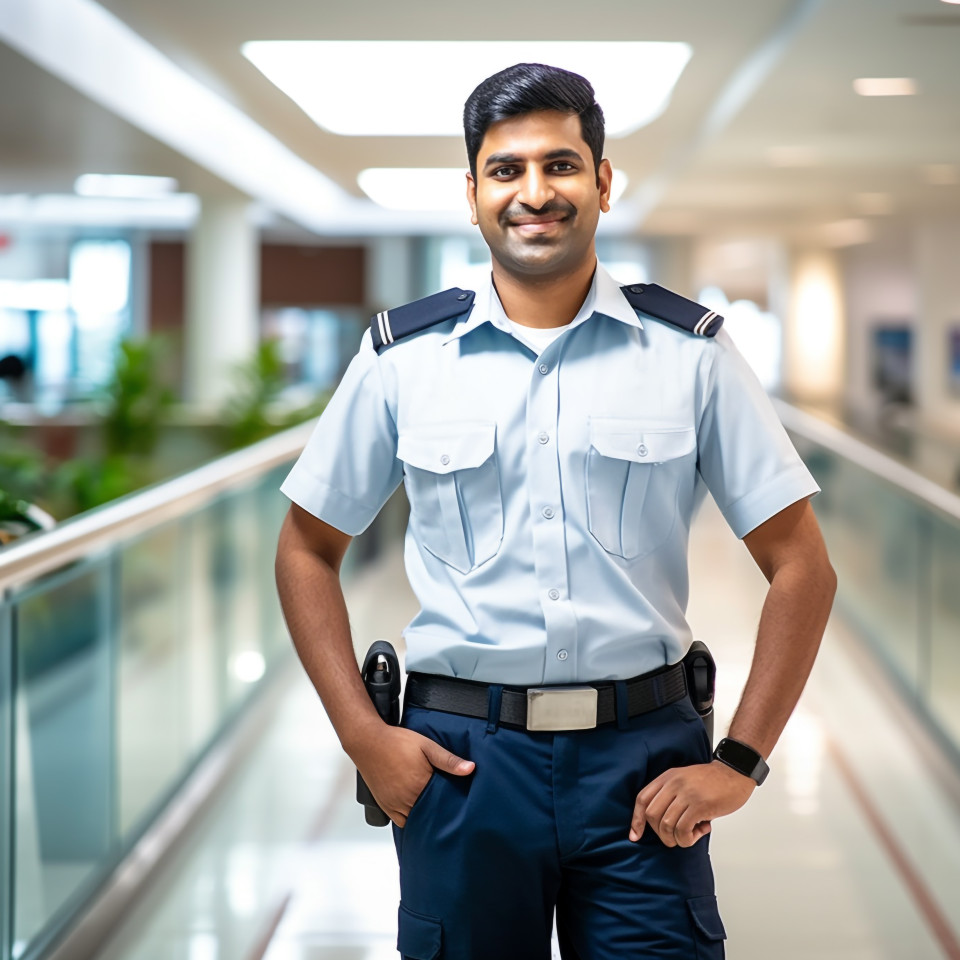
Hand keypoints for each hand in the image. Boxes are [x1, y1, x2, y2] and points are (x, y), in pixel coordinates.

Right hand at [351, 724, 473, 826]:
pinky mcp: (385, 806)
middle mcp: (406, 800)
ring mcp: (394, 805)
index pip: (442, 806)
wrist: (367, 741)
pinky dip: (410, 819)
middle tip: (448, 806)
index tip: (458, 803)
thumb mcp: (427, 746)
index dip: (451, 805)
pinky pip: (402, 822)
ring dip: (424, 816)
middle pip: (429, 815)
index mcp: (419, 786)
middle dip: (439, 812)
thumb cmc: (396, 741)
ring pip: (415, 820)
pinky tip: (417, 809)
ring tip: (434, 807)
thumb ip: (448, 760)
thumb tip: (470, 768)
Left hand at [630, 760, 755, 846]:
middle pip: (652, 815)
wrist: (735, 772)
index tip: (635, 835)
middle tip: (675, 837)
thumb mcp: (684, 781)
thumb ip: (671, 797)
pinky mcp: (699, 805)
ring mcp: (686, 794)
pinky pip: (683, 829)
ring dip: (676, 838)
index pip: (642, 799)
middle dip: (661, 833)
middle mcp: (673, 784)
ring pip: (666, 825)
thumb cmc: (712, 780)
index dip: (636, 820)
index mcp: (667, 778)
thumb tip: (663, 826)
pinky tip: (698, 832)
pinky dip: (687, 839)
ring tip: (690, 835)